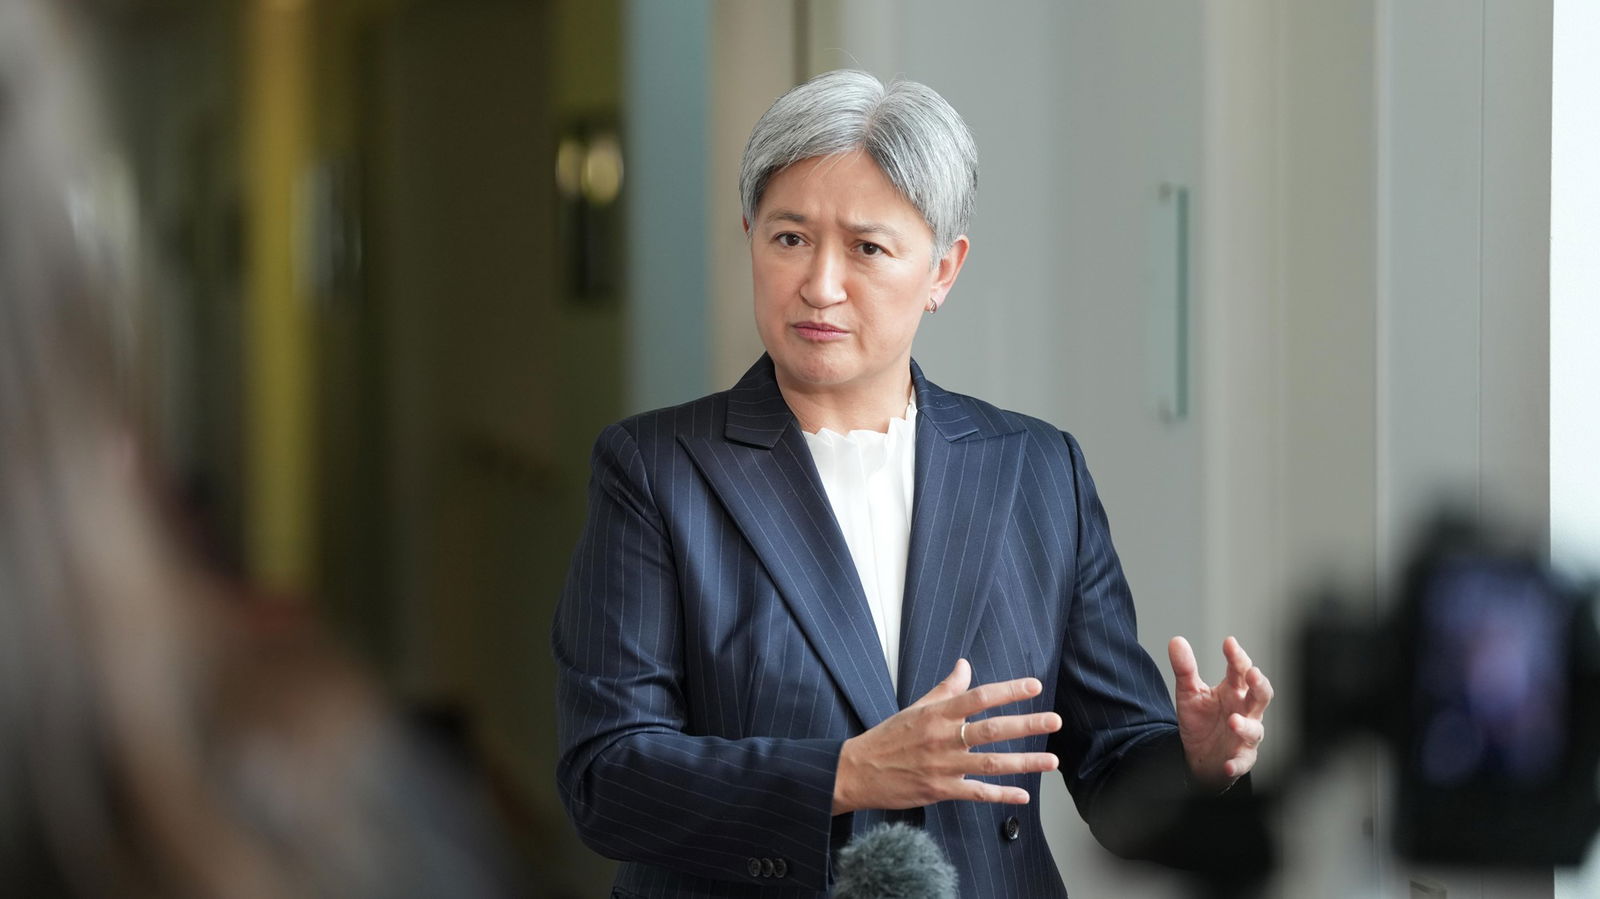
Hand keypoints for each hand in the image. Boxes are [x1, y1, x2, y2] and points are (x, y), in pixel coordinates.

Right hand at [832, 659, 1061, 813]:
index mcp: (937, 713)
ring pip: (991, 763)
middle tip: (1054, 720)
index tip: (1033, 686)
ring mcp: (943, 766)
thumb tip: (965, 665)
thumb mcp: (916, 707)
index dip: (1008, 691)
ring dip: (1025, 762)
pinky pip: (977, 792)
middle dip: (1027, 725)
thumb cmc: (888, 737)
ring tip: (1052, 761)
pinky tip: (1023, 794)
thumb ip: (945, 688)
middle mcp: (943, 738)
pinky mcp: (940, 790)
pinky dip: (1001, 794)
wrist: (858, 771)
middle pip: (992, 729)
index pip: (978, 697)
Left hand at [1167, 635, 1273, 788]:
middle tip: (1252, 673)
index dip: (1237, 656)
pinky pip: (1243, 761)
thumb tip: (1176, 641)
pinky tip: (1227, 765)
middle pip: (1261, 695)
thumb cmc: (1201, 721)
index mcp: (1233, 691)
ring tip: (1233, 721)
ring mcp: (1245, 735)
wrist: (1199, 756)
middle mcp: (1245, 711)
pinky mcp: (1241, 758)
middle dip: (1259, 684)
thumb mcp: (1189, 693)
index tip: (1229, 643)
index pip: (1240, 670)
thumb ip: (1185, 669)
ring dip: (1245, 726)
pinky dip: (1236, 763)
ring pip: (1255, 729)